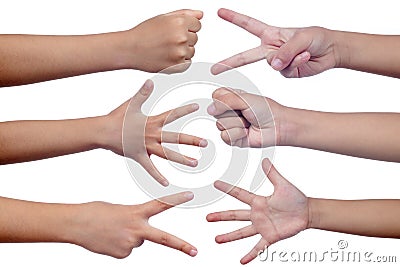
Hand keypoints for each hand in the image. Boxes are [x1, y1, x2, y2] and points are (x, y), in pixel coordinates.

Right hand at [72, 191, 197, 258]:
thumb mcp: (120, 211)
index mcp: (136, 213)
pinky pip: (127, 250)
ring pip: (137, 241)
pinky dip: (120, 245)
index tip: (191, 195)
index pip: (160, 205)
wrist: (76, 224)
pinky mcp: (122, 255)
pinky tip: (109, 239)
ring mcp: (130, 244)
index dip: (176, 199)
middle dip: (181, 246)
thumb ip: (134, 222)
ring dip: (127, 237)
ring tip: (111, 231)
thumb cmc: (97, 212)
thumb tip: (140, 240)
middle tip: (196, 252)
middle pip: (164, 239)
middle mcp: (136, 229)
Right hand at [104, 80, 206, 185]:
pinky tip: (167, 183)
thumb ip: (142, 93)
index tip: (198, 107)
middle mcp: (152, 134)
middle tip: (206, 143)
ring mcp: (147, 146)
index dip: (185, 110)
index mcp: (152, 121)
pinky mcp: (139, 156)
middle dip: (191, 140)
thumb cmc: (117, 117)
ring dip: (182, 159)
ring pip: (168, 154)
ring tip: (195, 163)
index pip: (172, 114)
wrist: (102, 132)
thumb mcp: (131, 104)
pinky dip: (158, 176)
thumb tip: (150, 81)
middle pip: (175, 137)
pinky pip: (150, 168)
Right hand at [125, 9, 202, 72]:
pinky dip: (180, 62)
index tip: (175, 30)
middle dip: (184, 39)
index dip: (187, 27)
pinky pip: (188, 63)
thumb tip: (200, 15)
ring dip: (183, 51)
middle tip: (168, 40)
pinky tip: (168, 57)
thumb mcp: (163, 17)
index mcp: (179, 22)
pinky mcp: (178, 66)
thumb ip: (185, 14)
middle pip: (195, 38)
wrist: (130, 49)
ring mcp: (180, 52)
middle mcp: (181, 37)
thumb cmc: (144, 33)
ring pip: (192, 51)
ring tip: (166, 49)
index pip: (198, 25)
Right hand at [207, 87, 284, 147]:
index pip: (215, 96)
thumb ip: (225, 101)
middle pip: (215, 112)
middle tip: (246, 113)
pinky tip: (247, 132)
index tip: (238, 100)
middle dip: (232, 113)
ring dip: (237, 124)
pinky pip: (225, 136)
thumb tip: (209, 109)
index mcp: (231, 98)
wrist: (277, 126)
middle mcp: (229, 112)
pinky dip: (237, 134)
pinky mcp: (233, 138)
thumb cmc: (266, 110)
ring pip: (220, 125)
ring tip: (248, 123)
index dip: (223, 99)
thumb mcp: (245, 99)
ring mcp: (230, 125)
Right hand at [207, 159, 308, 263]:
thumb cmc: (296, 198)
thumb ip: (272, 173)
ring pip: (242, 232)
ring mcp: (262, 227)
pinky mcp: (270, 237)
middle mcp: (257, 214)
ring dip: (229, 236)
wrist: (308, 212)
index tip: (215, 183)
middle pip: (235, 215)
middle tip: (207, 218)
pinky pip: (258, 247)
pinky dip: (250, 254)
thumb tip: (265, 159)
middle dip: (221, 216)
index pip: (239, 194)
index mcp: (258, 201)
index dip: (227, 188)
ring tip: (216, 239)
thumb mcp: (282, 184)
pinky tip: (242, 261)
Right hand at [211, 8, 338, 77]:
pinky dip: (296, 65)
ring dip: (289, 58)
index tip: (220, 12)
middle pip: (246, 56)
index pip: (249, 24)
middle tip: (214, 69)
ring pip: (272, 65)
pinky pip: (285, 72)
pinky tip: (305, 59)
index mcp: (271, 34)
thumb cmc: (316, 37)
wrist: (331, 51)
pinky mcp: (286, 72)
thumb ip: (285, 51)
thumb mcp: (302, 38)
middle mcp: (271, 48)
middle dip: (229, 62)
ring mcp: (277, 62)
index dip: (233, 18)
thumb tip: (272, 65)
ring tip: (304, 52)